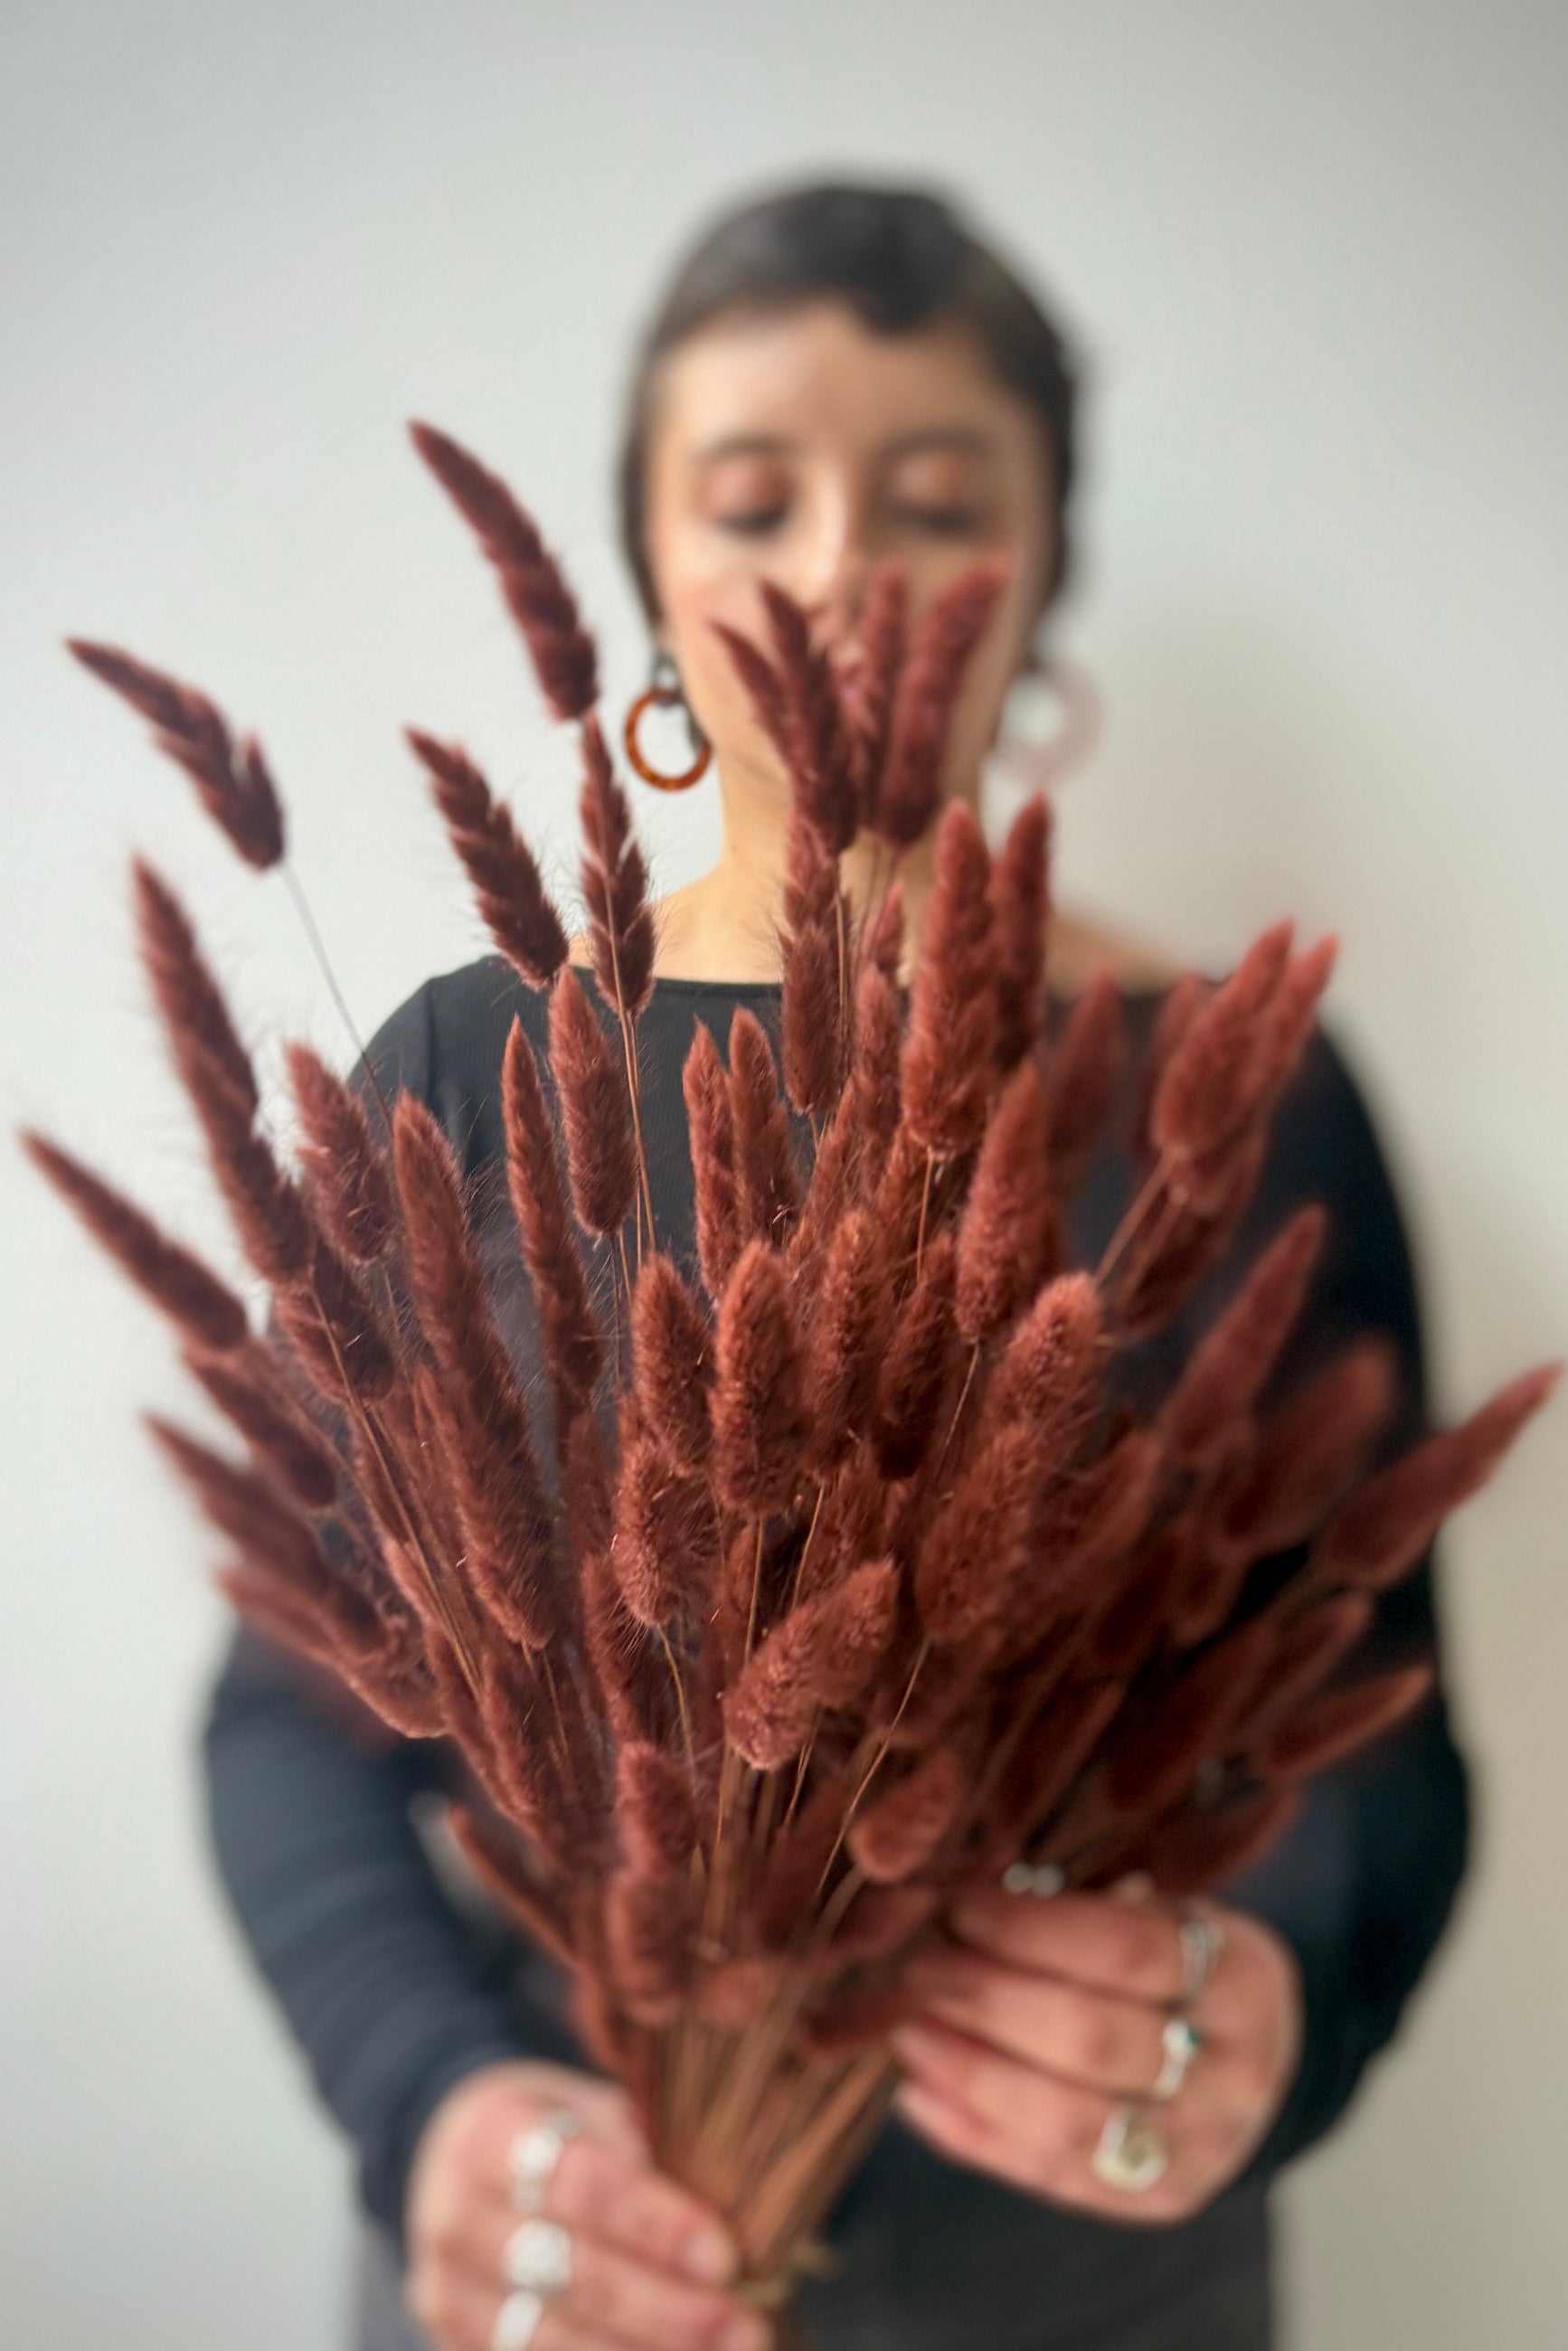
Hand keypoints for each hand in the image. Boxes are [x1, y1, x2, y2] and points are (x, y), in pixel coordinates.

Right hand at [405, 2059, 770, 2350]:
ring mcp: (447, 2294)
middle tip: (747, 2325)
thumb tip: (726, 2197)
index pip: (577, 2180)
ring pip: (548, 2341)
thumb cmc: (555, 2131)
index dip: (653, 2222)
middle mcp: (455, 2217)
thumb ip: (643, 2146)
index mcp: (488, 2134)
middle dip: (666, 2308)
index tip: (726, 2256)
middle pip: (569, 2274)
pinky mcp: (455, 2345)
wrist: (461, 2165)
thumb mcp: (591, 2109)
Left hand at [891, 1883, 1300, 2224]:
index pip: (1128, 1950)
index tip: (963, 1907)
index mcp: (1242, 1979)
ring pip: (1067, 2120)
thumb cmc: (1185, 1969)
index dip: (1032, 1929)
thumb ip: (1091, 1910)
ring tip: (908, 2029)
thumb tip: (970, 1903)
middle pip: (1092, 2039)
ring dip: (969, 2072)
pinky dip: (972, 2134)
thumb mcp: (1171, 1916)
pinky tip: (918, 2093)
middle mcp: (1232, 2075)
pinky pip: (1048, 2175)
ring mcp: (1197, 2151)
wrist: (1255, 2068)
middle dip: (988, 1999)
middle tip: (921, 1967)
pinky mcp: (1154, 2202)